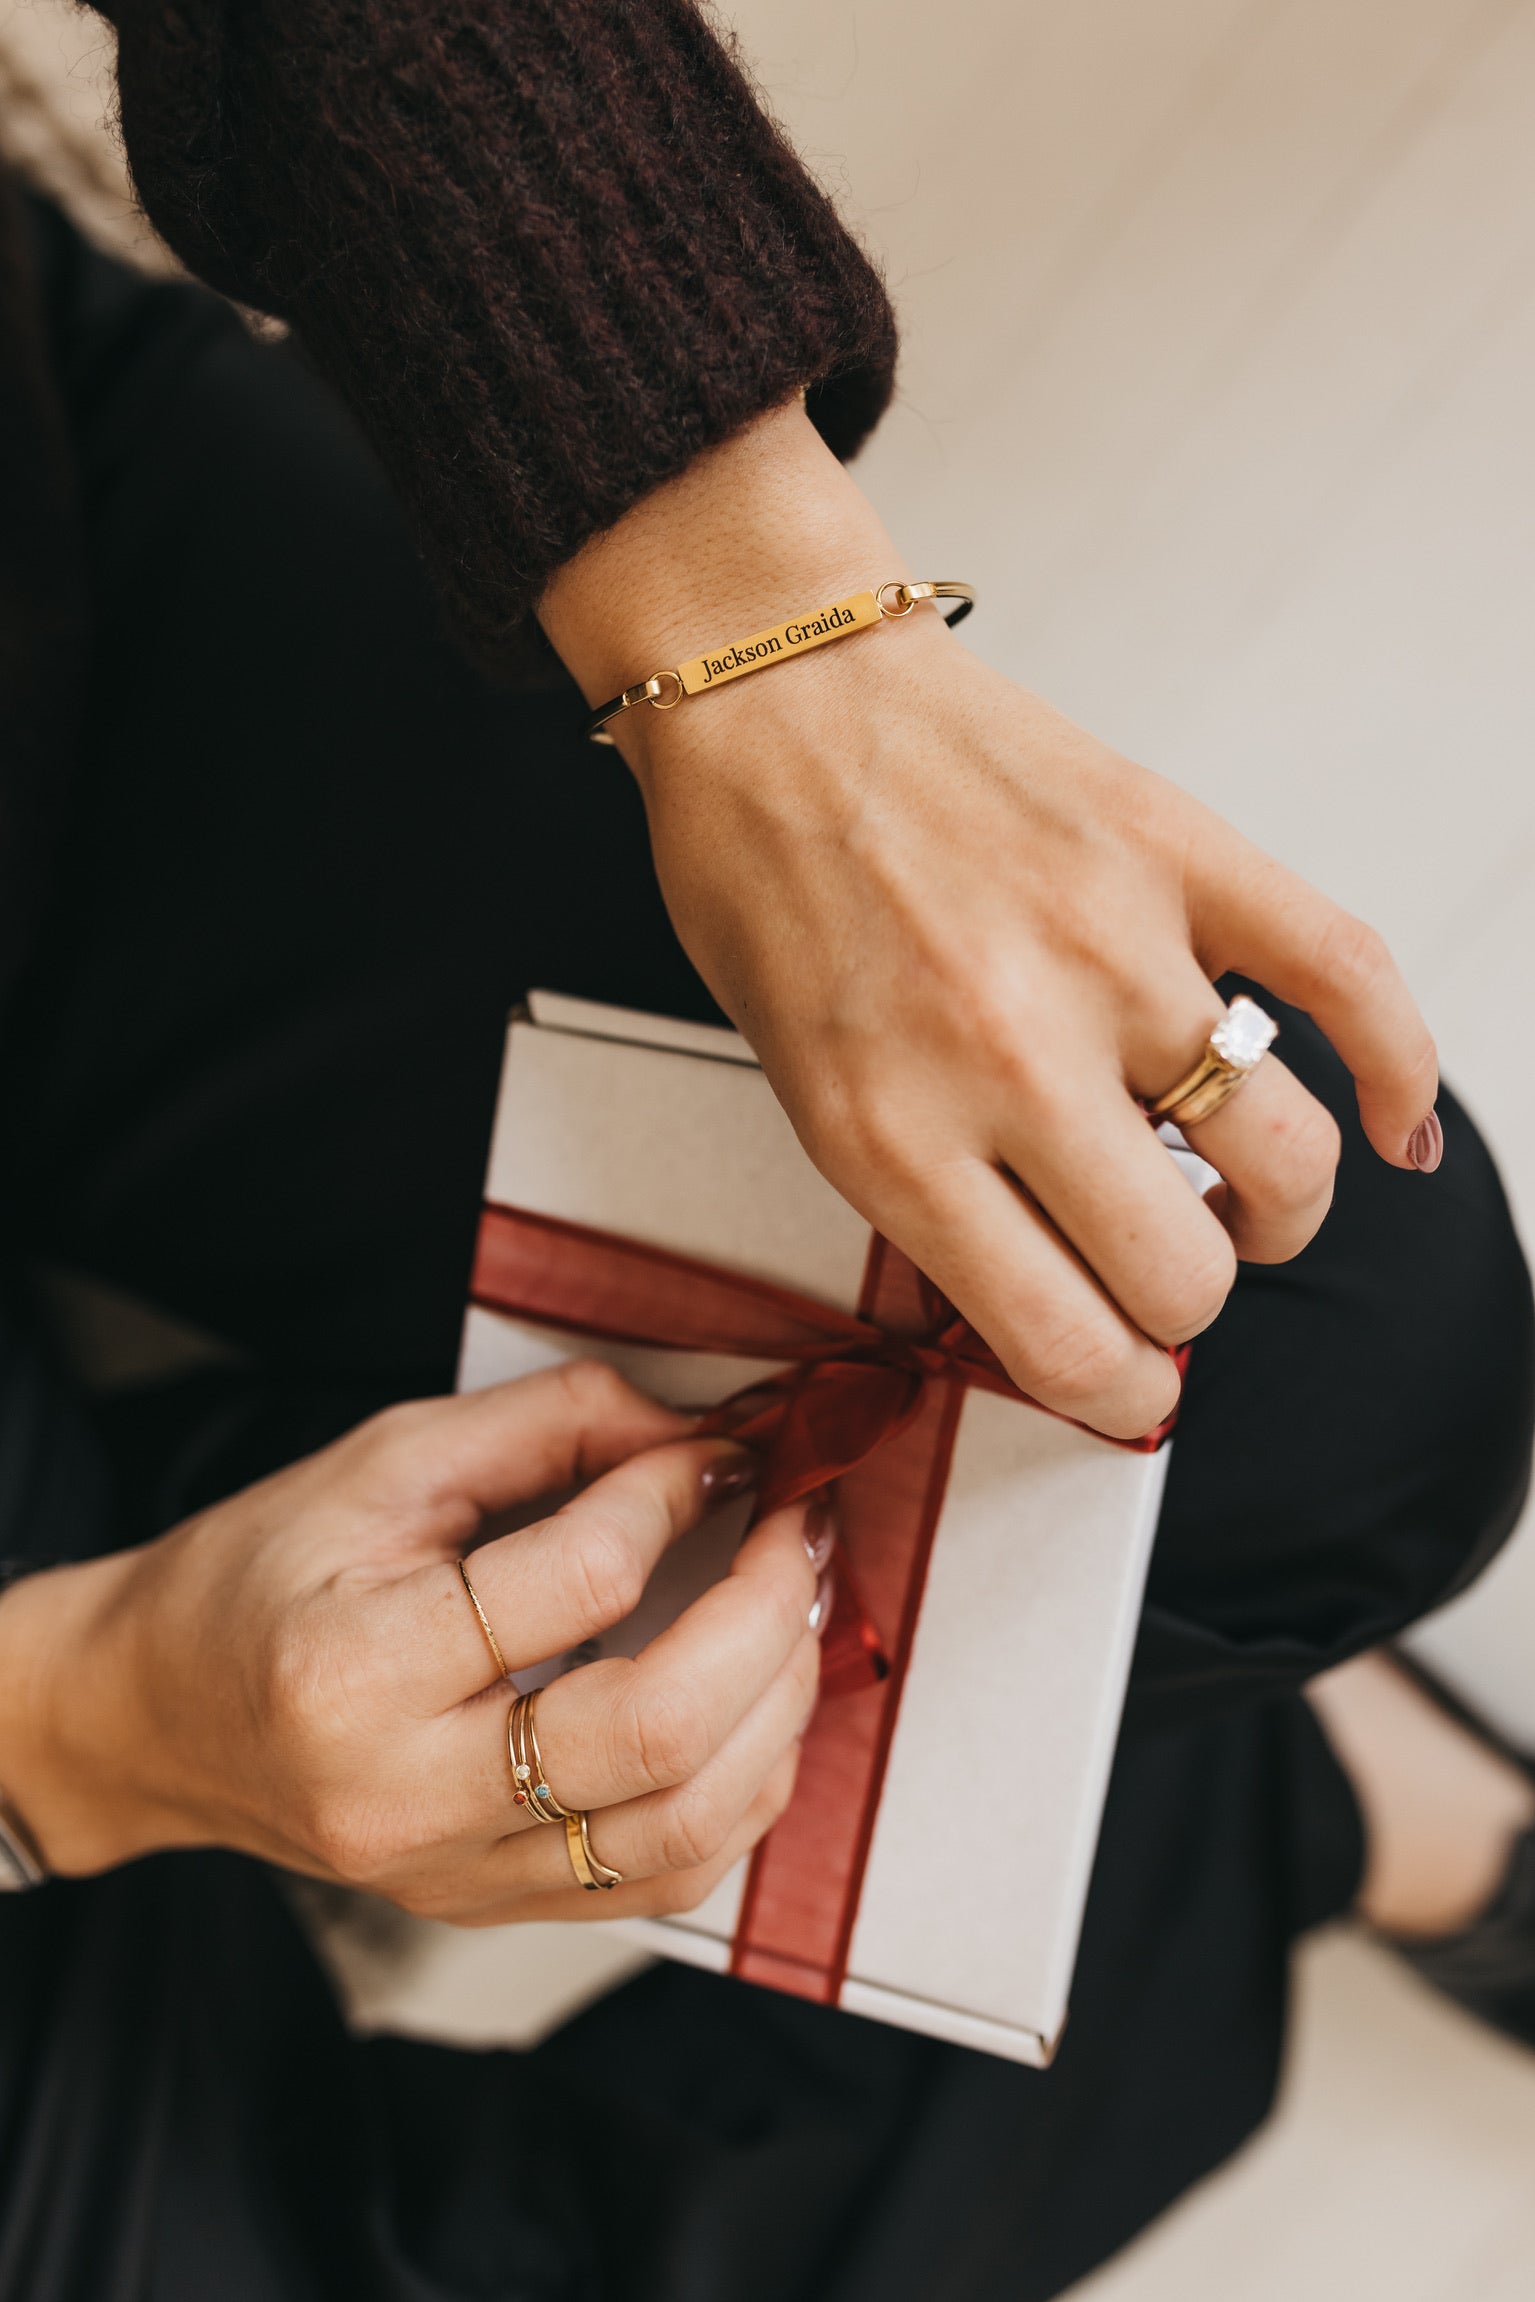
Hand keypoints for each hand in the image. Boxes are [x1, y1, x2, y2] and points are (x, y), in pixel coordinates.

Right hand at [0, 1364, 820, 1920]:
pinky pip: (665, 1880)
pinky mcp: (488, 1907)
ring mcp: (453, 1873)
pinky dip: (745, 1789)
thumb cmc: (262, 1573)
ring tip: (798, 1610)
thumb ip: (553, 1424)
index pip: (577, 1582)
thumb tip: (707, 1429)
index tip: (722, 1453)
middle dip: (768, 1615)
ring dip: (781, 1707)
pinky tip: (758, 1706)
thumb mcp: (387, 1458)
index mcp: (357, 1666)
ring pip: (685, 1826)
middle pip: (658, 1733)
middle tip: (802, 1530)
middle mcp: (406, 1795)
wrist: (158, 1713)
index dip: (676, 1495)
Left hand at [541, 405, 1438, 1439]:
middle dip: (1183, 1305)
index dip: (1118, 1397)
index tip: (1130, 1391)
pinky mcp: (1178, 854)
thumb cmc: (765, 886)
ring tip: (1246, 1202)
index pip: (1066, 1344)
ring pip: (1284, 1156)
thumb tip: (1067, 1296)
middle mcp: (1010, 1057)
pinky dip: (1398, 1073)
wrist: (771, 697)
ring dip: (1278, 1211)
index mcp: (891, 1137)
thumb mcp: (798, 1090)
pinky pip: (1346, 980)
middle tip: (1159, 1272)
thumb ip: (932, 1202)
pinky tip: (1395, 1131)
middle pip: (1185, 1276)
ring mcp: (1111, 950)